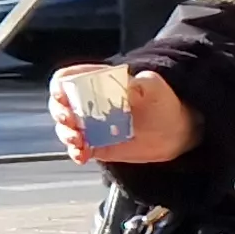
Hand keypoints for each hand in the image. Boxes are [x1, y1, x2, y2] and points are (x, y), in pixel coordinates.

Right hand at [50, 64, 195, 166]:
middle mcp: (89, 103)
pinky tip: (82, 155)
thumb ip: (141, 82)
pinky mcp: (96, 145)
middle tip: (70, 120)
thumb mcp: (155, 86)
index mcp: (97, 82)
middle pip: (60, 104)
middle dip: (59, 112)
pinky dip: (76, 153)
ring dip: (66, 134)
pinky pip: (78, 149)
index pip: (67, 78)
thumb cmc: (163, 102)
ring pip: (66, 128)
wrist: (175, 131)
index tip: (62, 95)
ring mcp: (91, 125)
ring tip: (78, 140)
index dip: (60, 85)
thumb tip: (127, 86)